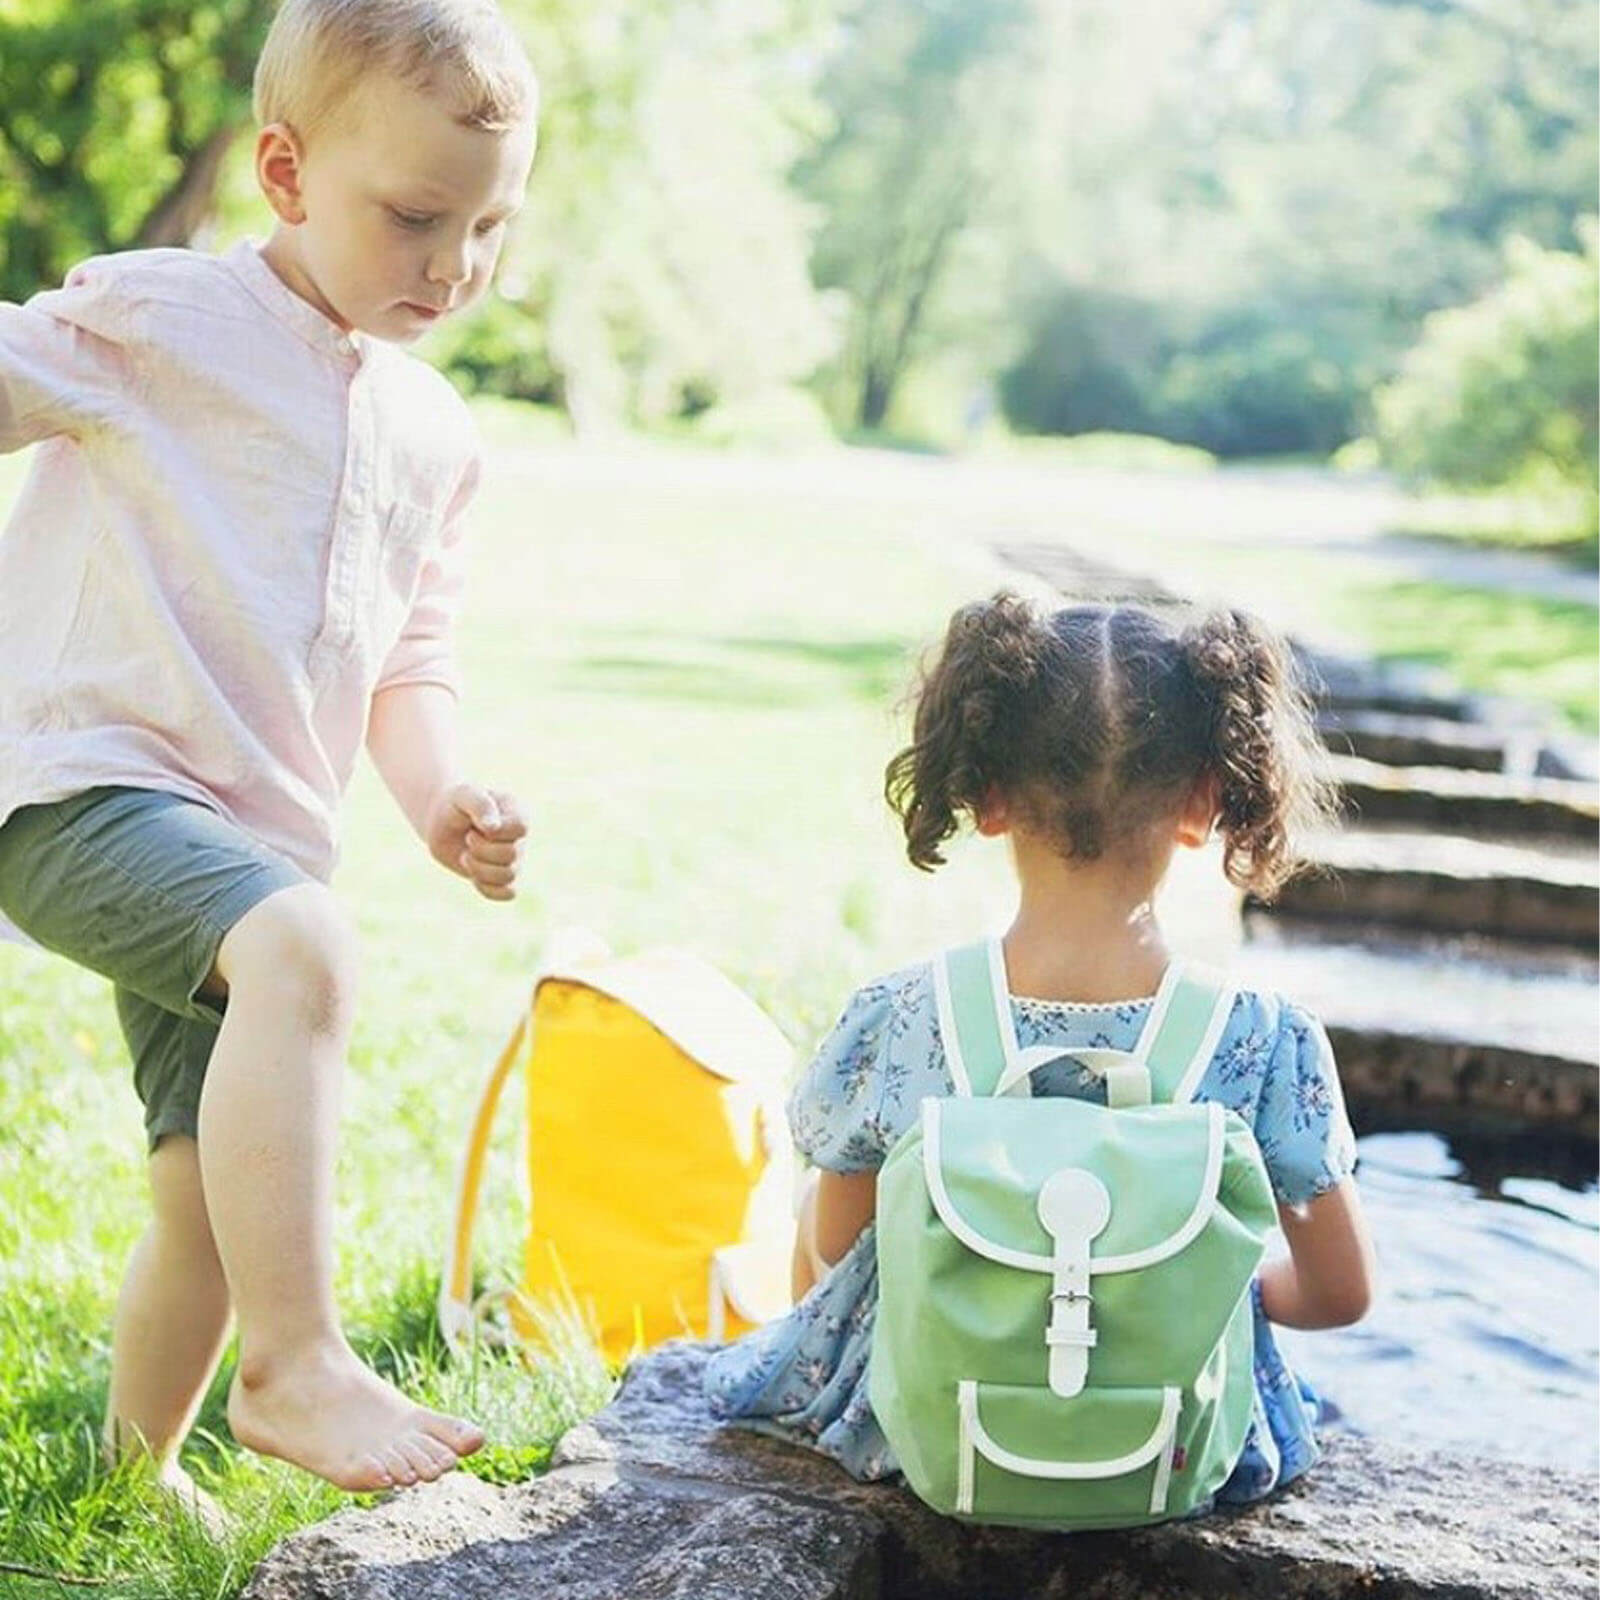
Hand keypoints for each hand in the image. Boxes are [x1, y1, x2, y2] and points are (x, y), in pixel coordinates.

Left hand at [425, 782, 525, 901]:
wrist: (442, 822)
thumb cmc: (455, 803)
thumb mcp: (464, 794)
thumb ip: (480, 805)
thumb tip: (494, 828)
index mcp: (516, 813)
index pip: (520, 828)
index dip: (496, 832)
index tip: (475, 825)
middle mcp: (519, 838)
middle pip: (512, 855)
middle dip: (481, 850)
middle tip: (467, 839)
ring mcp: (512, 859)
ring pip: (509, 876)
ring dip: (480, 869)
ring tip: (466, 856)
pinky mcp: (501, 877)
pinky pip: (508, 893)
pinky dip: (488, 889)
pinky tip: (473, 877)